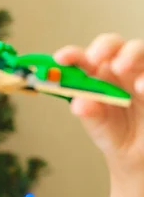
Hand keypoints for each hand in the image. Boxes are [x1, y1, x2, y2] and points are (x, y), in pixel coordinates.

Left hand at [54, 34, 143, 167]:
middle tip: (95, 60)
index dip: (72, 55)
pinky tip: (142, 87)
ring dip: (129, 55)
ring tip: (119, 67)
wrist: (136, 153)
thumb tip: (79, 104)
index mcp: (97, 75)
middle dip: (104, 47)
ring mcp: (141, 73)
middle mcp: (120, 68)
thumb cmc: (114, 132)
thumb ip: (89, 114)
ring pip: (139, 50)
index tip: (60, 59)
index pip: (84, 57)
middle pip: (114, 44)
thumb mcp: (98, 126)